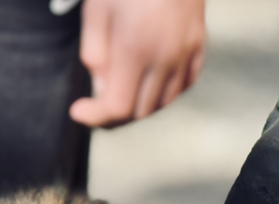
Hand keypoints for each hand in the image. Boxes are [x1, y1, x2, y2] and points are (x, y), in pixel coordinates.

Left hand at [69, 0, 204, 127]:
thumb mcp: (97, 13)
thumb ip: (95, 57)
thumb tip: (101, 89)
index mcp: (136, 48)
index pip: (118, 107)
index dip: (95, 116)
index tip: (78, 110)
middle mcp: (166, 55)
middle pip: (140, 111)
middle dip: (114, 114)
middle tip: (95, 103)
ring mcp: (187, 51)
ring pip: (164, 102)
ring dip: (139, 105)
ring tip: (120, 90)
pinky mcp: (199, 43)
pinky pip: (184, 84)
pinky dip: (165, 92)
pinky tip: (148, 82)